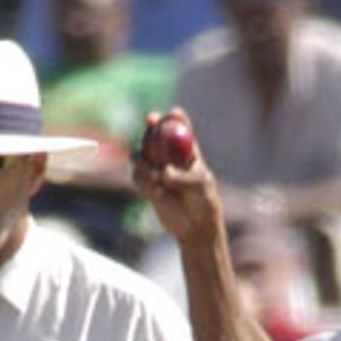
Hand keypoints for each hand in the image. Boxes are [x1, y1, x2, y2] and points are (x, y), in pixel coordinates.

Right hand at [130, 110, 222, 244]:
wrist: (195, 226)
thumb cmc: (203, 202)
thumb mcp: (198, 186)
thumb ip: (182, 178)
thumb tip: (164, 172)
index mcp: (187, 151)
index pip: (180, 128)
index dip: (175, 118)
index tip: (173, 113)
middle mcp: (169, 157)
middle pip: (155, 134)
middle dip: (151, 125)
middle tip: (150, 120)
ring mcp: (156, 169)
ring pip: (140, 155)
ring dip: (144, 162)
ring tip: (156, 177)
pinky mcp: (147, 185)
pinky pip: (137, 176)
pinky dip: (144, 182)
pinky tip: (156, 192)